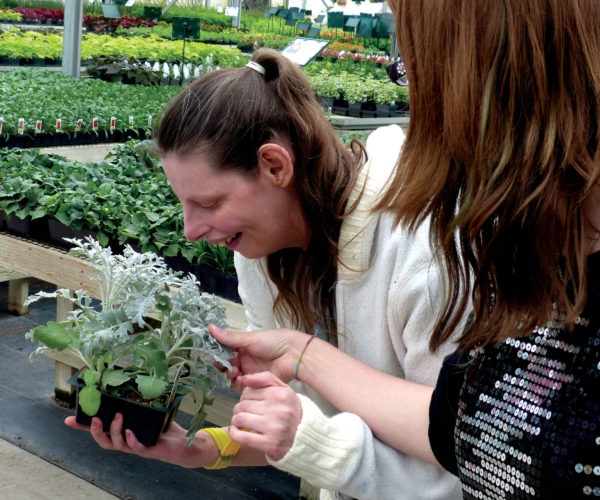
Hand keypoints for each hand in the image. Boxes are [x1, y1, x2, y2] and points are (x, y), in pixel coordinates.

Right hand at [64, 414, 218, 467]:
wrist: (183, 444)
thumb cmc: (164, 428)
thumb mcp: (148, 413)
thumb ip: (138, 403)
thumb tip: (130, 382)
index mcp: (123, 433)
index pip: (98, 431)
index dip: (82, 427)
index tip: (67, 419)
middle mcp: (126, 441)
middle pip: (103, 441)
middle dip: (96, 431)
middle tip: (95, 419)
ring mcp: (137, 447)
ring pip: (117, 444)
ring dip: (115, 431)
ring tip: (118, 416)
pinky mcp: (149, 450)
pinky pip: (137, 448)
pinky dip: (132, 440)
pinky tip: (131, 432)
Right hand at [209, 325, 308, 390]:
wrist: (292, 355)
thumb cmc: (274, 342)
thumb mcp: (249, 339)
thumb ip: (228, 337)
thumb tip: (210, 328)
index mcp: (242, 347)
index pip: (224, 352)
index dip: (218, 354)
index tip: (214, 355)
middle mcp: (245, 359)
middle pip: (227, 367)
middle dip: (224, 367)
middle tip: (228, 365)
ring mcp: (250, 371)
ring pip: (233, 378)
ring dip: (232, 376)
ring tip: (236, 372)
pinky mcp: (256, 382)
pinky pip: (243, 387)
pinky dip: (241, 384)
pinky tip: (244, 379)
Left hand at [229, 372, 301, 460]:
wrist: (302, 435)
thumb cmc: (288, 410)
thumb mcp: (282, 389)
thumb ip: (264, 378)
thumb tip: (245, 379)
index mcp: (281, 394)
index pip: (248, 391)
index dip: (245, 397)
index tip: (250, 403)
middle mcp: (279, 410)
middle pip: (243, 405)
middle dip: (239, 409)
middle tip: (245, 413)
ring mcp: (275, 428)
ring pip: (240, 419)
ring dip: (236, 421)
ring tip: (241, 422)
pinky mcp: (270, 444)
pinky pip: (242, 437)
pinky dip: (234, 434)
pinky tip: (237, 431)